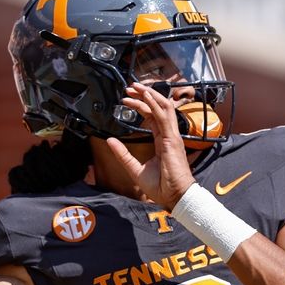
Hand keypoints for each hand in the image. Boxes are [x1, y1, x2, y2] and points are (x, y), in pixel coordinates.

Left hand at [106, 82, 195, 208]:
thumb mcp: (134, 168)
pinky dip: (155, 104)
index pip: (152, 116)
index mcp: (162, 141)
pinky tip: (146, 96)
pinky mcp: (172, 139)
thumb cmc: (160, 186)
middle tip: (130, 87)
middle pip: (158, 108)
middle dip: (145, 95)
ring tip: (136, 87)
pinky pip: (164, 117)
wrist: (174, 197)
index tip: (127, 100)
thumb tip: (110, 141)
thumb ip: (123, 154)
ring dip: (149, 95)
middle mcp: (168, 135)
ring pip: (163, 107)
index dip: (141, 105)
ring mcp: (172, 136)